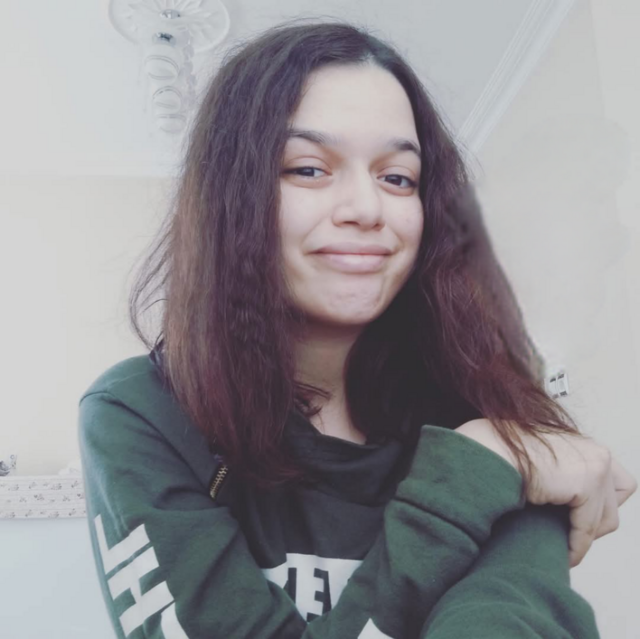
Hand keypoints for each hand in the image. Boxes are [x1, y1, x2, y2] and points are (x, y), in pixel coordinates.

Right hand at [455, 419, 636, 567]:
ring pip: (605, 519)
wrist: (488, 451)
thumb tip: (565, 502)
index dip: (600, 506)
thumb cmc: (501, 457)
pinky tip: (564, 555)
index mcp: (585, 444)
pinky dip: (576, 546)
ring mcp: (595, 465)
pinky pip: (587, 528)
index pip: (617, 483)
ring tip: (566, 550)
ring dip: (584, 539)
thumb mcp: (540, 463)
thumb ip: (559, 475)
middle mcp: (596, 450)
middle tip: (568, 537)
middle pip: (614, 504)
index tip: (577, 521)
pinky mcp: (587, 483)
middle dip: (593, 524)